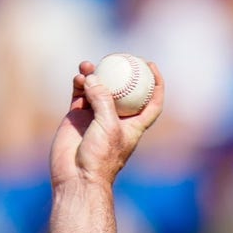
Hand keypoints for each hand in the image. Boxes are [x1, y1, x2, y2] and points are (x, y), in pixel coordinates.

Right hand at [49, 59, 163, 192]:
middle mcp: (116, 119)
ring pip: (98, 89)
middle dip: (121, 73)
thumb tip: (94, 77)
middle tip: (117, 56)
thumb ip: (103, 101)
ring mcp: (96, 117)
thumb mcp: (108, 126)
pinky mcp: (77, 116)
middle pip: (123, 91)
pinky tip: (78, 76)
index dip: (156, 84)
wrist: (77, 176)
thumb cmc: (100, 157)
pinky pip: (80, 94)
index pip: (151, 102)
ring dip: (94, 75)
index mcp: (134, 125)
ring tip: (87, 65)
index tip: (151, 66)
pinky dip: (79, 83)